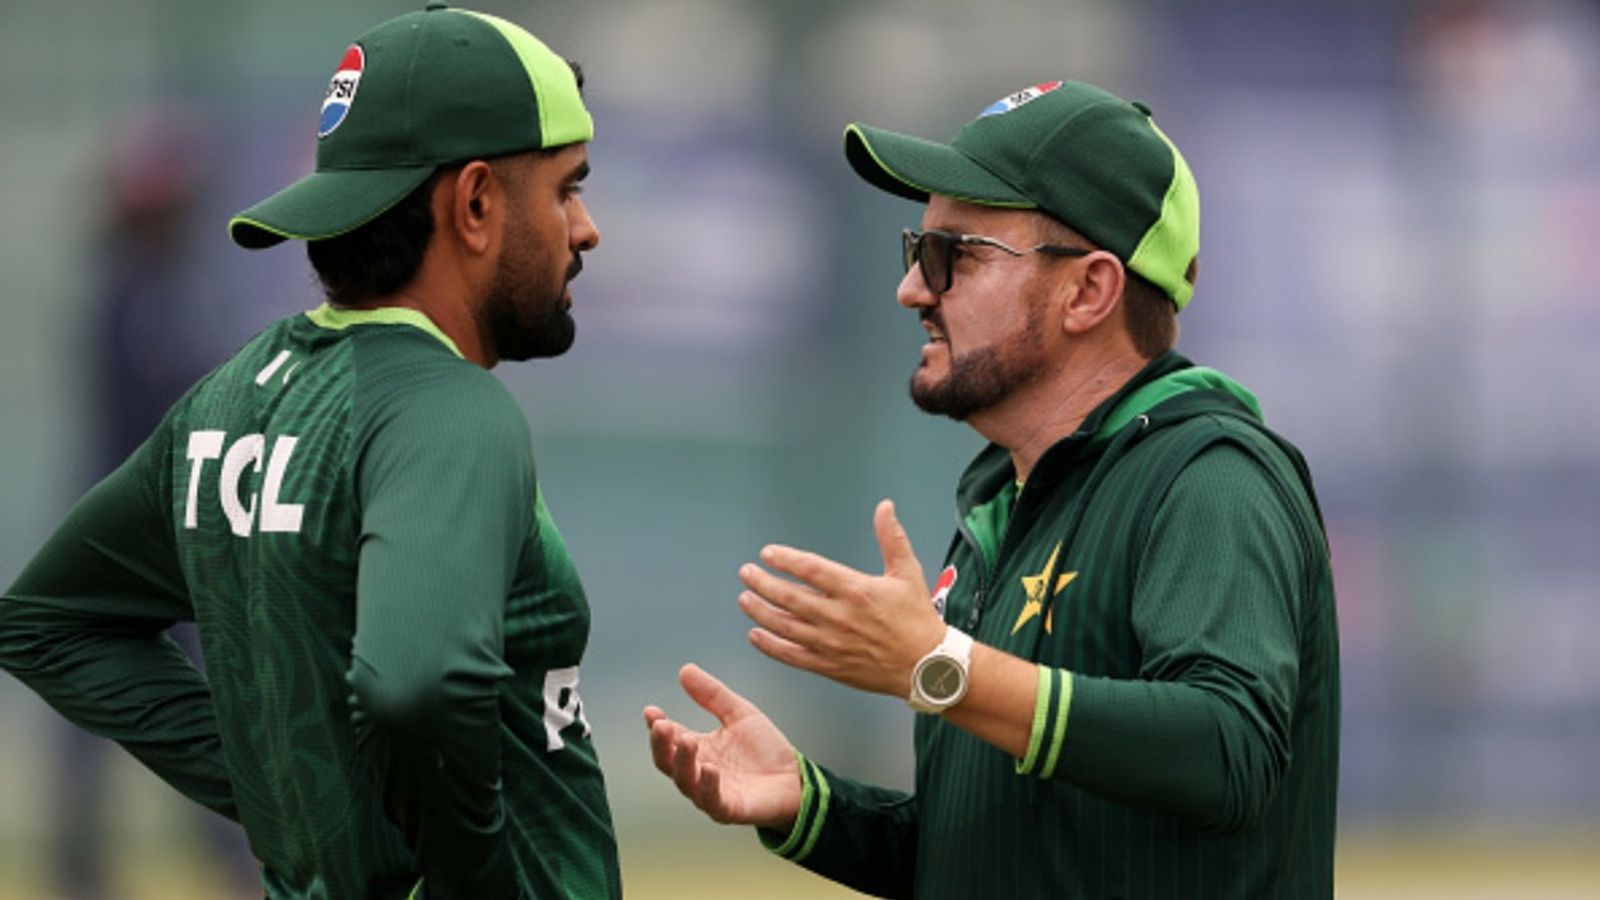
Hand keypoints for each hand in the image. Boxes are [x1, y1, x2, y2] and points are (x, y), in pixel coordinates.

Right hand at [643, 664, 802, 829]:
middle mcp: (699, 772)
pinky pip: (712, 800)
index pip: (670, 738)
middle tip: (661, 725)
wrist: (796, 778)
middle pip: (668, 762)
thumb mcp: (739, 714)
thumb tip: (685, 669)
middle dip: (661, 745)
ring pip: (686, 782)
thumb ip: (712, 695)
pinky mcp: (729, 808)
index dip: (658, 726)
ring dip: (683, 762)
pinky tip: (710, 768)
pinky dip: (708, 785)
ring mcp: (711, 792)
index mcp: (699, 749)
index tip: (651, 711)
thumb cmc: (765, 750)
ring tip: (687, 739)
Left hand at [738, 499, 946, 696]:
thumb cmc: (918, 620)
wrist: (928, 666)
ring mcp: (832, 644)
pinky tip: (756, 635)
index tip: (768, 554)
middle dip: (763, 583)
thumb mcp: (908, 572)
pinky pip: (792, 655)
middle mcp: (839, 617)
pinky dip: (770, 645)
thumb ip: (892, 538)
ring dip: (760, 612)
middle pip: (789, 597)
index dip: (785, 559)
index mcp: (856, 590)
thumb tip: (885, 507)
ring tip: (744, 599)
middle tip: (746, 573)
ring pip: (785, 626)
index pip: (810, 569)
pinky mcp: (830, 666)